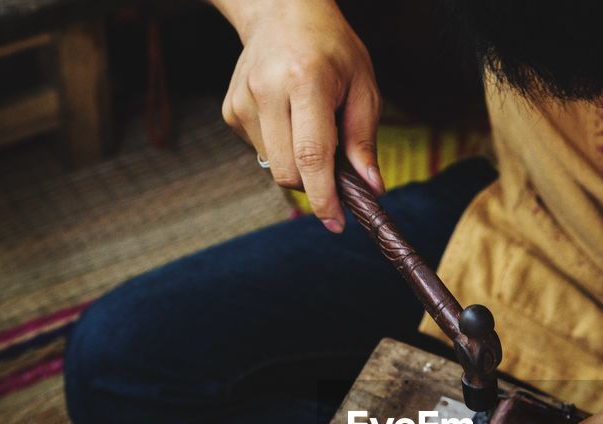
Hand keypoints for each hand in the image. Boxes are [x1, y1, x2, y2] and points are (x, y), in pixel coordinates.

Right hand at [220, 0, 382, 231]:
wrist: (282, 12)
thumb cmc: (331, 49)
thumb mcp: (363, 86)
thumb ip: (364, 139)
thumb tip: (371, 188)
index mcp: (305, 81)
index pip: (311, 155)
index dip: (324, 196)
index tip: (337, 223)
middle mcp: (266, 91)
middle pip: (287, 171)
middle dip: (315, 185)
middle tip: (337, 172)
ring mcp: (242, 101)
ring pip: (273, 166)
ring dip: (299, 164)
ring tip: (312, 126)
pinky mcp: (231, 111)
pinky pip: (261, 153)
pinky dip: (282, 149)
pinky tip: (290, 118)